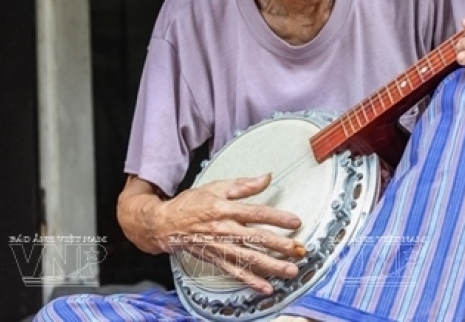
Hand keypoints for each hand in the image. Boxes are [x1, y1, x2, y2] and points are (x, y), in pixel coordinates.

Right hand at [118, 174, 305, 294]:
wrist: (165, 224)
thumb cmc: (192, 203)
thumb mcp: (217, 186)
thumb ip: (244, 184)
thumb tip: (268, 177)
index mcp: (225, 209)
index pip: (256, 213)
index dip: (277, 218)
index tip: (296, 222)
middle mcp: (224, 229)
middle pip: (256, 239)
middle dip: (279, 246)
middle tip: (299, 251)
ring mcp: (220, 247)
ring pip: (249, 258)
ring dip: (271, 266)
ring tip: (290, 271)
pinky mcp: (216, 259)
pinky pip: (235, 272)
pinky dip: (250, 281)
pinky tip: (265, 288)